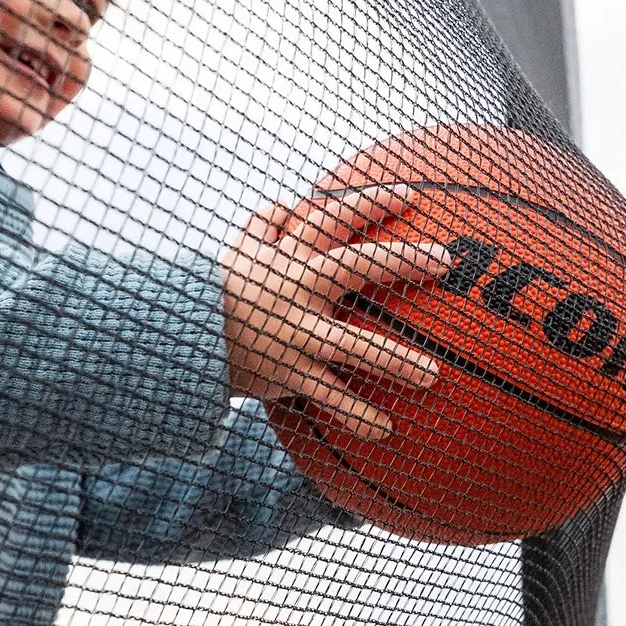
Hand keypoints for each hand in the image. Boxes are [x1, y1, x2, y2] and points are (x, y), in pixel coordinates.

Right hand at [222, 185, 448, 439]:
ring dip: (395, 360)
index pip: (333, 217)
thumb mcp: (238, 249)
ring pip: (352, 345)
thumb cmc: (221, 291)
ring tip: (432, 375)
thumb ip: (267, 222)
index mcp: (288, 256)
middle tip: (444, 262)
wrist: (181, 338)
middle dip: (402, 261)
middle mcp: (296, 290)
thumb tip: (295, 202)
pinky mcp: (288, 373)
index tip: (410, 195)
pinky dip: (356, 414)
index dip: (370, 202)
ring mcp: (295, 334)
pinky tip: (386, 430)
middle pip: (356, 267)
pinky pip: (327, 396)